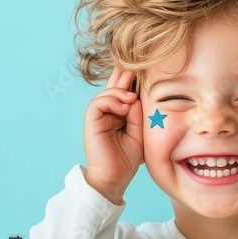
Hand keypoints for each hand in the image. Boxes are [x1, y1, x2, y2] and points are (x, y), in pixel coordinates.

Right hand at [83, 66, 143, 204]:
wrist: (115, 178)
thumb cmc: (128, 158)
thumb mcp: (140, 133)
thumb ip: (138, 114)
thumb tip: (136, 97)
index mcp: (120, 113)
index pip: (125, 91)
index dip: (133, 79)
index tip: (146, 66)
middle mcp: (108, 112)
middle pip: (114, 87)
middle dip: (124, 74)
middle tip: (135, 60)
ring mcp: (98, 116)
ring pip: (106, 93)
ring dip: (120, 91)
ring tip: (132, 96)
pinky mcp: (91, 122)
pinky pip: (98, 103)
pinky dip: (111, 101)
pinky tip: (124, 105)